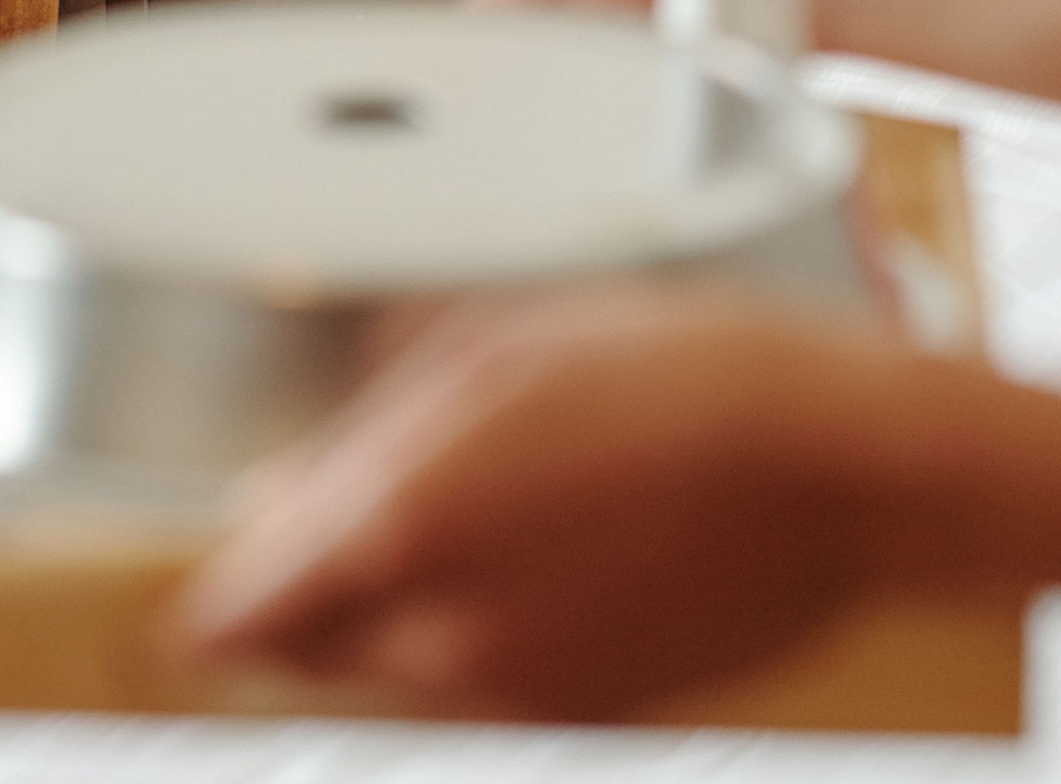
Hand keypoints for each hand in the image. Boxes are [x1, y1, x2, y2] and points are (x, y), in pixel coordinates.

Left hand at [174, 284, 933, 720]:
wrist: (852, 470)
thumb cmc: (694, 375)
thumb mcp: (507, 350)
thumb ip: (368, 431)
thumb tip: (284, 493)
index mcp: (407, 533)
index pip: (232, 618)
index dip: (211, 593)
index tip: (209, 571)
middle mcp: (449, 640)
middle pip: (306, 648)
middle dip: (306, 588)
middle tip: (348, 502)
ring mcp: (523, 689)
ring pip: (396, 667)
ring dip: (399, 606)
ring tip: (485, 505)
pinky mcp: (593, 711)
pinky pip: (489, 682)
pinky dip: (487, 629)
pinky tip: (556, 543)